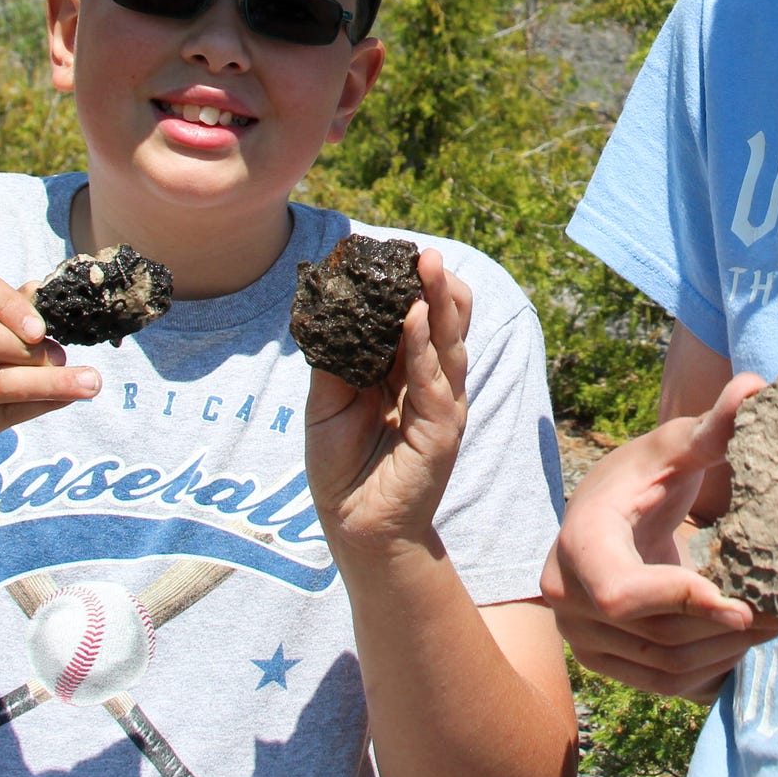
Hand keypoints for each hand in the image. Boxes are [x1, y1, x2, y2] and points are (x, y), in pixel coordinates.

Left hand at [307, 246, 472, 560]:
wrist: (353, 524)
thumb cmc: (342, 464)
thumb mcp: (329, 400)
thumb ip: (337, 359)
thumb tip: (329, 308)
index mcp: (407, 372)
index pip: (420, 318)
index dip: (413, 286)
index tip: (395, 254)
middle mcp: (431, 382)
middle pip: (445, 322)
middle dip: (436, 284)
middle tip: (422, 252)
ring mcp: (442, 404)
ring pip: (449, 343)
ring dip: (439, 302)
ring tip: (428, 267)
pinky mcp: (442, 428)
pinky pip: (434, 380)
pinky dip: (426, 346)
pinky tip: (415, 317)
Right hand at [540, 373, 777, 698]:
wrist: (612, 519)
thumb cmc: (646, 476)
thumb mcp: (675, 447)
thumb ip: (714, 425)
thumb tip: (756, 386)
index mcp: (578, 543)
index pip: (619, 592)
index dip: (678, 601)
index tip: (739, 601)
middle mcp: (569, 601)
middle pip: (654, 637)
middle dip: (723, 629)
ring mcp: (587, 640)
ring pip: (665, 669)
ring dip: (726, 653)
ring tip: (775, 623)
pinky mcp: (612, 665)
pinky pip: (667, 686)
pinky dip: (712, 669)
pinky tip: (745, 639)